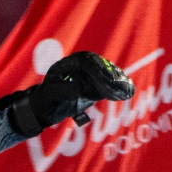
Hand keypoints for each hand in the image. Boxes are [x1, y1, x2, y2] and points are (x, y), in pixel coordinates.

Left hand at [9, 51, 134, 136]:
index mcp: (70, 63)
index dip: (97, 70)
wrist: (46, 108)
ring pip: (106, 77)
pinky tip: (126, 93)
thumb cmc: (46, 98)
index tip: (105, 78)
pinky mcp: (95, 87)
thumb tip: (80, 88)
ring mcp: (90, 77)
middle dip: (110, 76)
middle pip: (100, 68)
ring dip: (117, 83)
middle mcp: (82, 67)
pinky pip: (107, 87)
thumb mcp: (52, 93)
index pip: (87, 62)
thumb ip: (65, 89)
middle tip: (119, 84)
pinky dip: (116, 90)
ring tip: (126, 90)